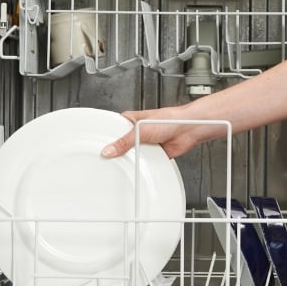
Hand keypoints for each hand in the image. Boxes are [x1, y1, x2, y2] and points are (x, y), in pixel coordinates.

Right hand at [101, 107, 221, 159]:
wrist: (188, 129)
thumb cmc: (170, 119)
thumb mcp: (140, 129)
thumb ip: (124, 142)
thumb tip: (109, 150)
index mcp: (130, 121)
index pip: (112, 130)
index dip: (105, 140)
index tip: (97, 149)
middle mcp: (137, 132)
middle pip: (121, 145)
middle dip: (118, 152)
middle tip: (111, 159)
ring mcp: (145, 143)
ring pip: (133, 155)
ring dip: (133, 158)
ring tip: (128, 161)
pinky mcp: (153, 154)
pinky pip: (144, 162)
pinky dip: (143, 164)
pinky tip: (141, 166)